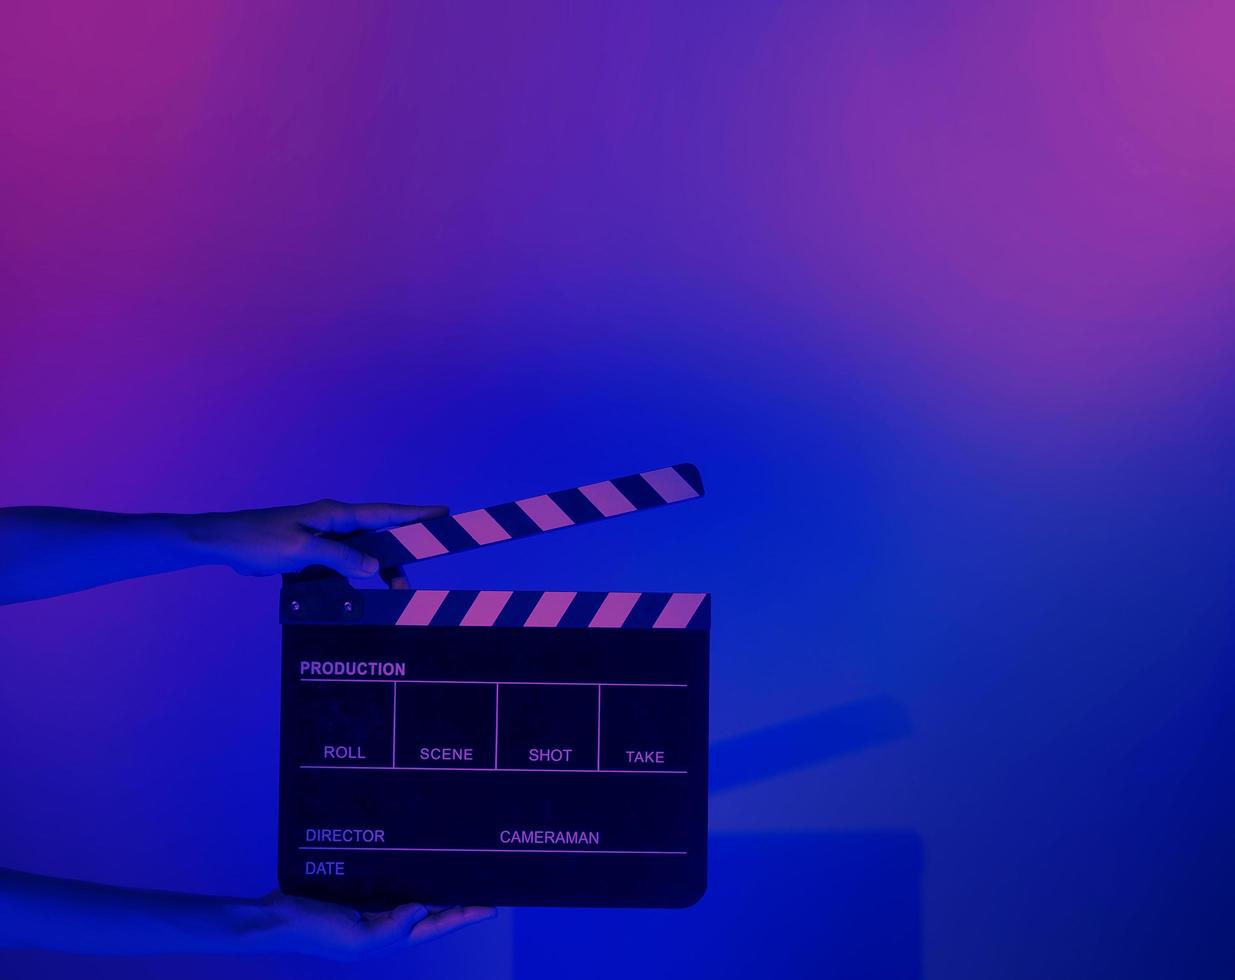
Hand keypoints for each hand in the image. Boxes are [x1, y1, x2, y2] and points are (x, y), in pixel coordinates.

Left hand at [192, 499, 446, 578]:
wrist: (223, 543)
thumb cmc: (257, 541)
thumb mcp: (300, 551)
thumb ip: (338, 558)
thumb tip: (373, 567)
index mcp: (334, 514)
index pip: (384, 513)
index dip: (415, 514)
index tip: (443, 512)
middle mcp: (334, 523)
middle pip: (379, 537)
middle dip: (401, 555)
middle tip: (420, 571)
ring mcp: (324, 537)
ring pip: (363, 555)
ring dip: (377, 573)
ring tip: (395, 592)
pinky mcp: (314, 552)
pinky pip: (344, 565)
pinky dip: (354, 579)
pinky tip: (358, 595)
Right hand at [256, 891, 495, 959]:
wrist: (277, 917)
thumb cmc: (315, 931)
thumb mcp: (355, 939)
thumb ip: (390, 929)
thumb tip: (421, 910)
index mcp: (389, 938)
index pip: (436, 926)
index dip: (465, 916)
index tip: (493, 906)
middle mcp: (386, 922)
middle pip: (432, 910)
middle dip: (458, 899)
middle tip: (485, 882)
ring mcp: (373, 907)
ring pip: (416, 893)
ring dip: (437, 885)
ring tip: (462, 869)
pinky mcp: (360, 890)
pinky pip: (393, 881)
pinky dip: (411, 873)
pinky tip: (422, 858)